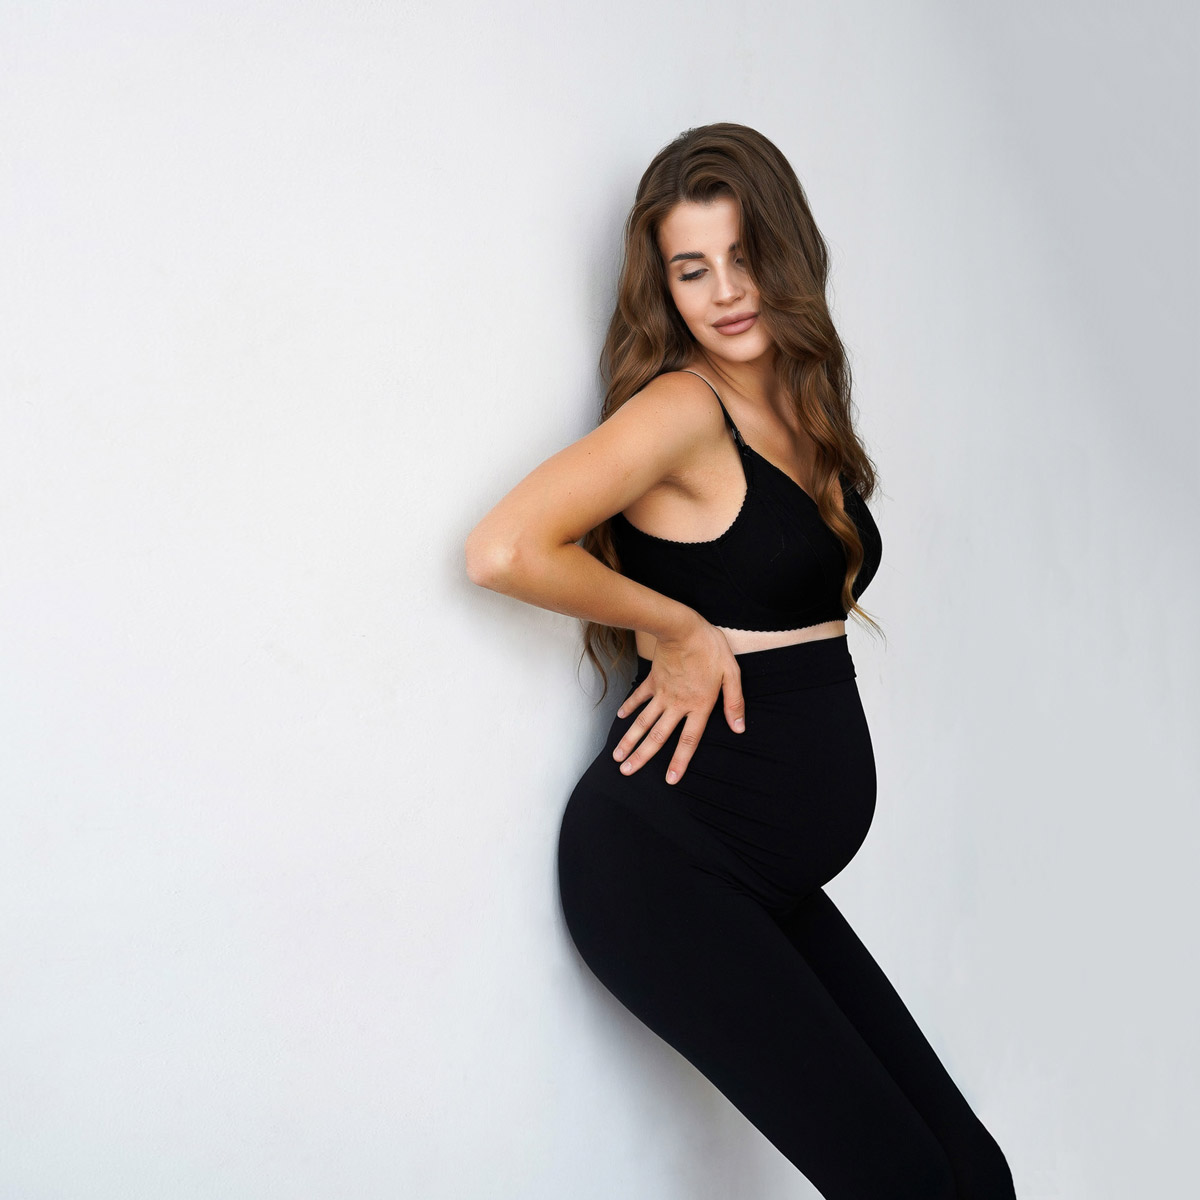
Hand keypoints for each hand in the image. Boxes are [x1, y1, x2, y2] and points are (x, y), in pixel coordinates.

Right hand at [612, 617, 745, 783]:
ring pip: (643, 722)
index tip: (669, 779)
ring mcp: (662, 693)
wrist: (683, 628)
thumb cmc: (710, 649)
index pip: (689, 741)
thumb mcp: (732, 673)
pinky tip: (621, 717)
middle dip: (642, 756)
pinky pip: (639, 697)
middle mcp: (677, 704)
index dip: (679, 761)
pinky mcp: (654, 680)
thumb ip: (734, 703)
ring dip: (630, 740)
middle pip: (658, 736)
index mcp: (699, 706)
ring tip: (618, 756)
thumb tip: (740, 728)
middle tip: (626, 772)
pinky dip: (630, 707)